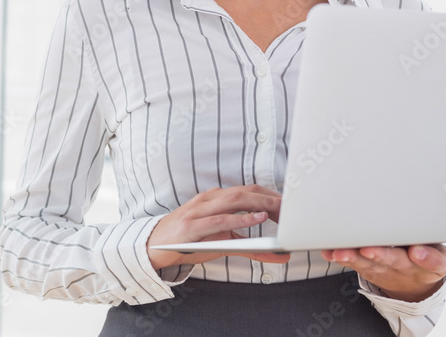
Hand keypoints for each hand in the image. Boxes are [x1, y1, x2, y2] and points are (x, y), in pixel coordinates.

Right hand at [147, 185, 291, 269]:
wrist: (153, 246)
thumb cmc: (189, 242)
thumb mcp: (220, 241)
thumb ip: (249, 246)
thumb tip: (278, 255)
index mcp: (215, 198)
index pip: (248, 190)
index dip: (271, 195)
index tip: (291, 204)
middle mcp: (208, 200)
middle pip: (245, 191)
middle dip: (270, 198)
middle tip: (292, 207)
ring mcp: (199, 211)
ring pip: (235, 200)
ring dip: (260, 204)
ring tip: (279, 211)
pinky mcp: (192, 227)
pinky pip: (219, 220)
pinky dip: (240, 219)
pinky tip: (256, 220)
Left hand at [320, 244, 445, 302]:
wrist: (417, 287)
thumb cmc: (427, 259)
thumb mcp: (441, 253)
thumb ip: (434, 241)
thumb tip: (425, 217)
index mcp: (432, 263)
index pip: (432, 262)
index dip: (425, 257)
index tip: (417, 253)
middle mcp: (407, 268)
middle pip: (394, 261)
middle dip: (380, 255)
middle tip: (369, 250)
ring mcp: (387, 270)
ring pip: (369, 265)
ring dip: (354, 258)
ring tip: (341, 252)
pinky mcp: (371, 270)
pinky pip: (355, 265)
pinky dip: (343, 258)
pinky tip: (331, 252)